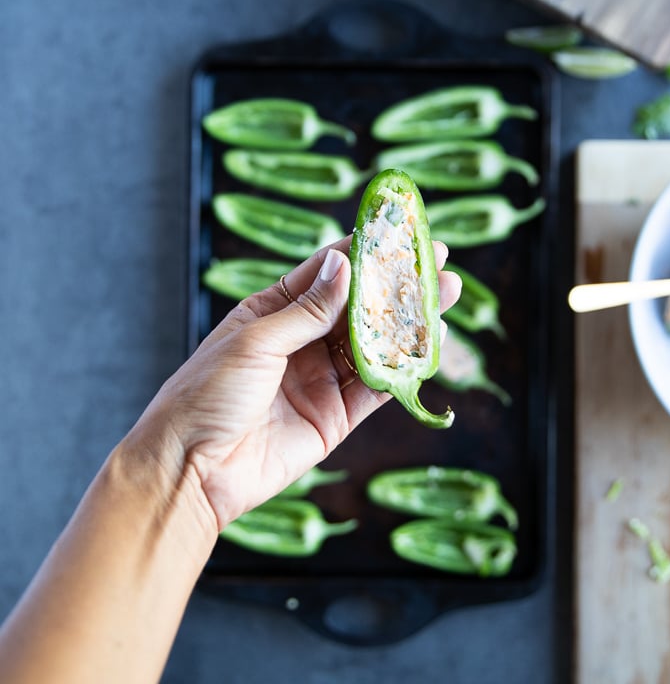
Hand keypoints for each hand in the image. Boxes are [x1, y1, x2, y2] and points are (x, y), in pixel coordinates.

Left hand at [133, 236, 460, 531]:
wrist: (193, 469)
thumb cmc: (207, 393)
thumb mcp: (256, 341)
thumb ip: (306, 309)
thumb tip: (344, 264)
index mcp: (272, 311)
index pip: (326, 272)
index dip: (363, 252)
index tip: (398, 232)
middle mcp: (301, 340)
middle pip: (359, 306)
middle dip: (397, 285)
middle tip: (439, 260)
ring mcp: (320, 378)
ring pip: (374, 343)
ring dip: (409, 322)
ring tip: (445, 294)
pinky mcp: (335, 416)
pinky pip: (376, 387)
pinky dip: (403, 367)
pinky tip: (430, 343)